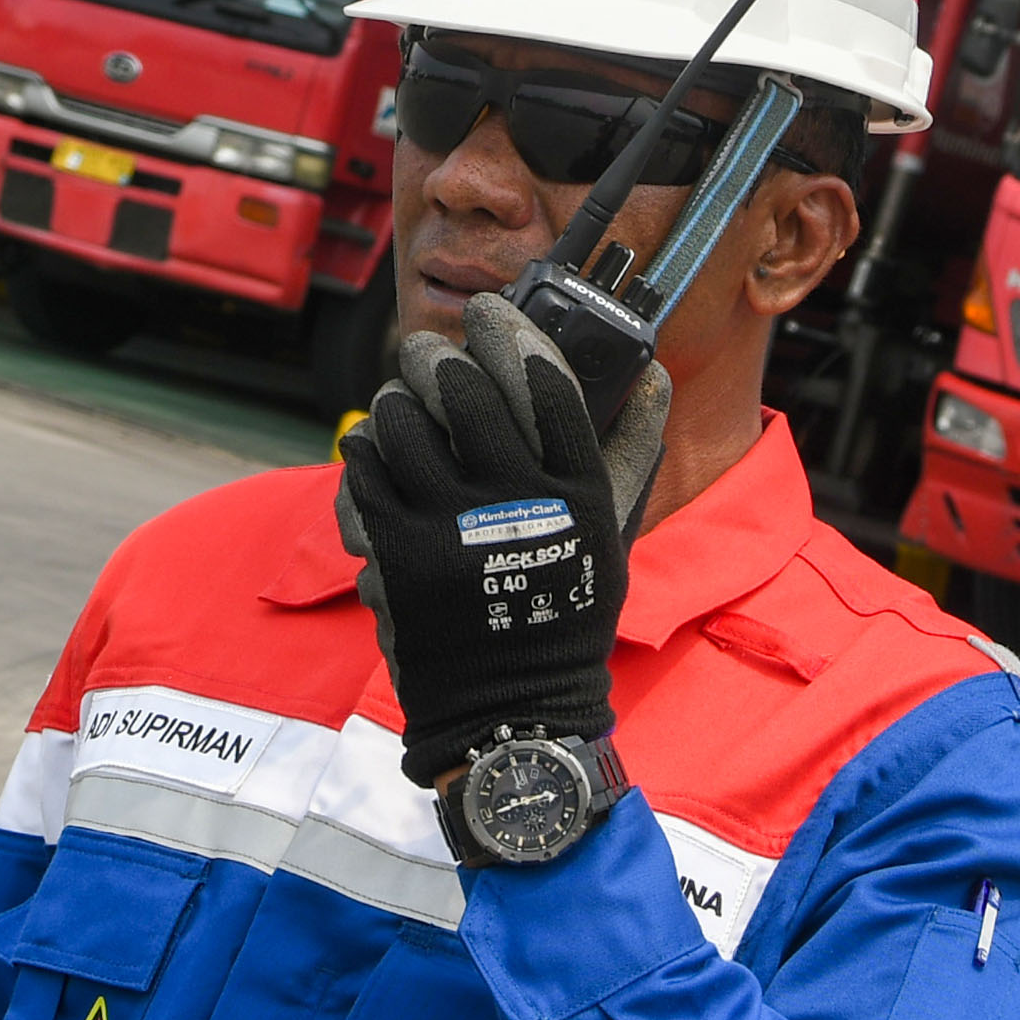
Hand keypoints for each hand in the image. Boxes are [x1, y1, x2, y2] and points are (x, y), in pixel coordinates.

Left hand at [334, 292, 664, 782]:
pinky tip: (377, 453)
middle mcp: (516, 507)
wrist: (509, 707)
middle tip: (429, 353)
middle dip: (436, 356)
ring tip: (400, 403)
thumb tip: (656, 375)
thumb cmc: (563, 608)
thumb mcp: (610, 533)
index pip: (544, 382)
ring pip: (401, 421)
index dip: (510, 332)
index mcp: (576, 495)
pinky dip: (365, 451)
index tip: (489, 312)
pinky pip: (364, 469)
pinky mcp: (395, 554)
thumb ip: (631, 448)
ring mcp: (449, 530)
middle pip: (462, 388)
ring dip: (394, 401)